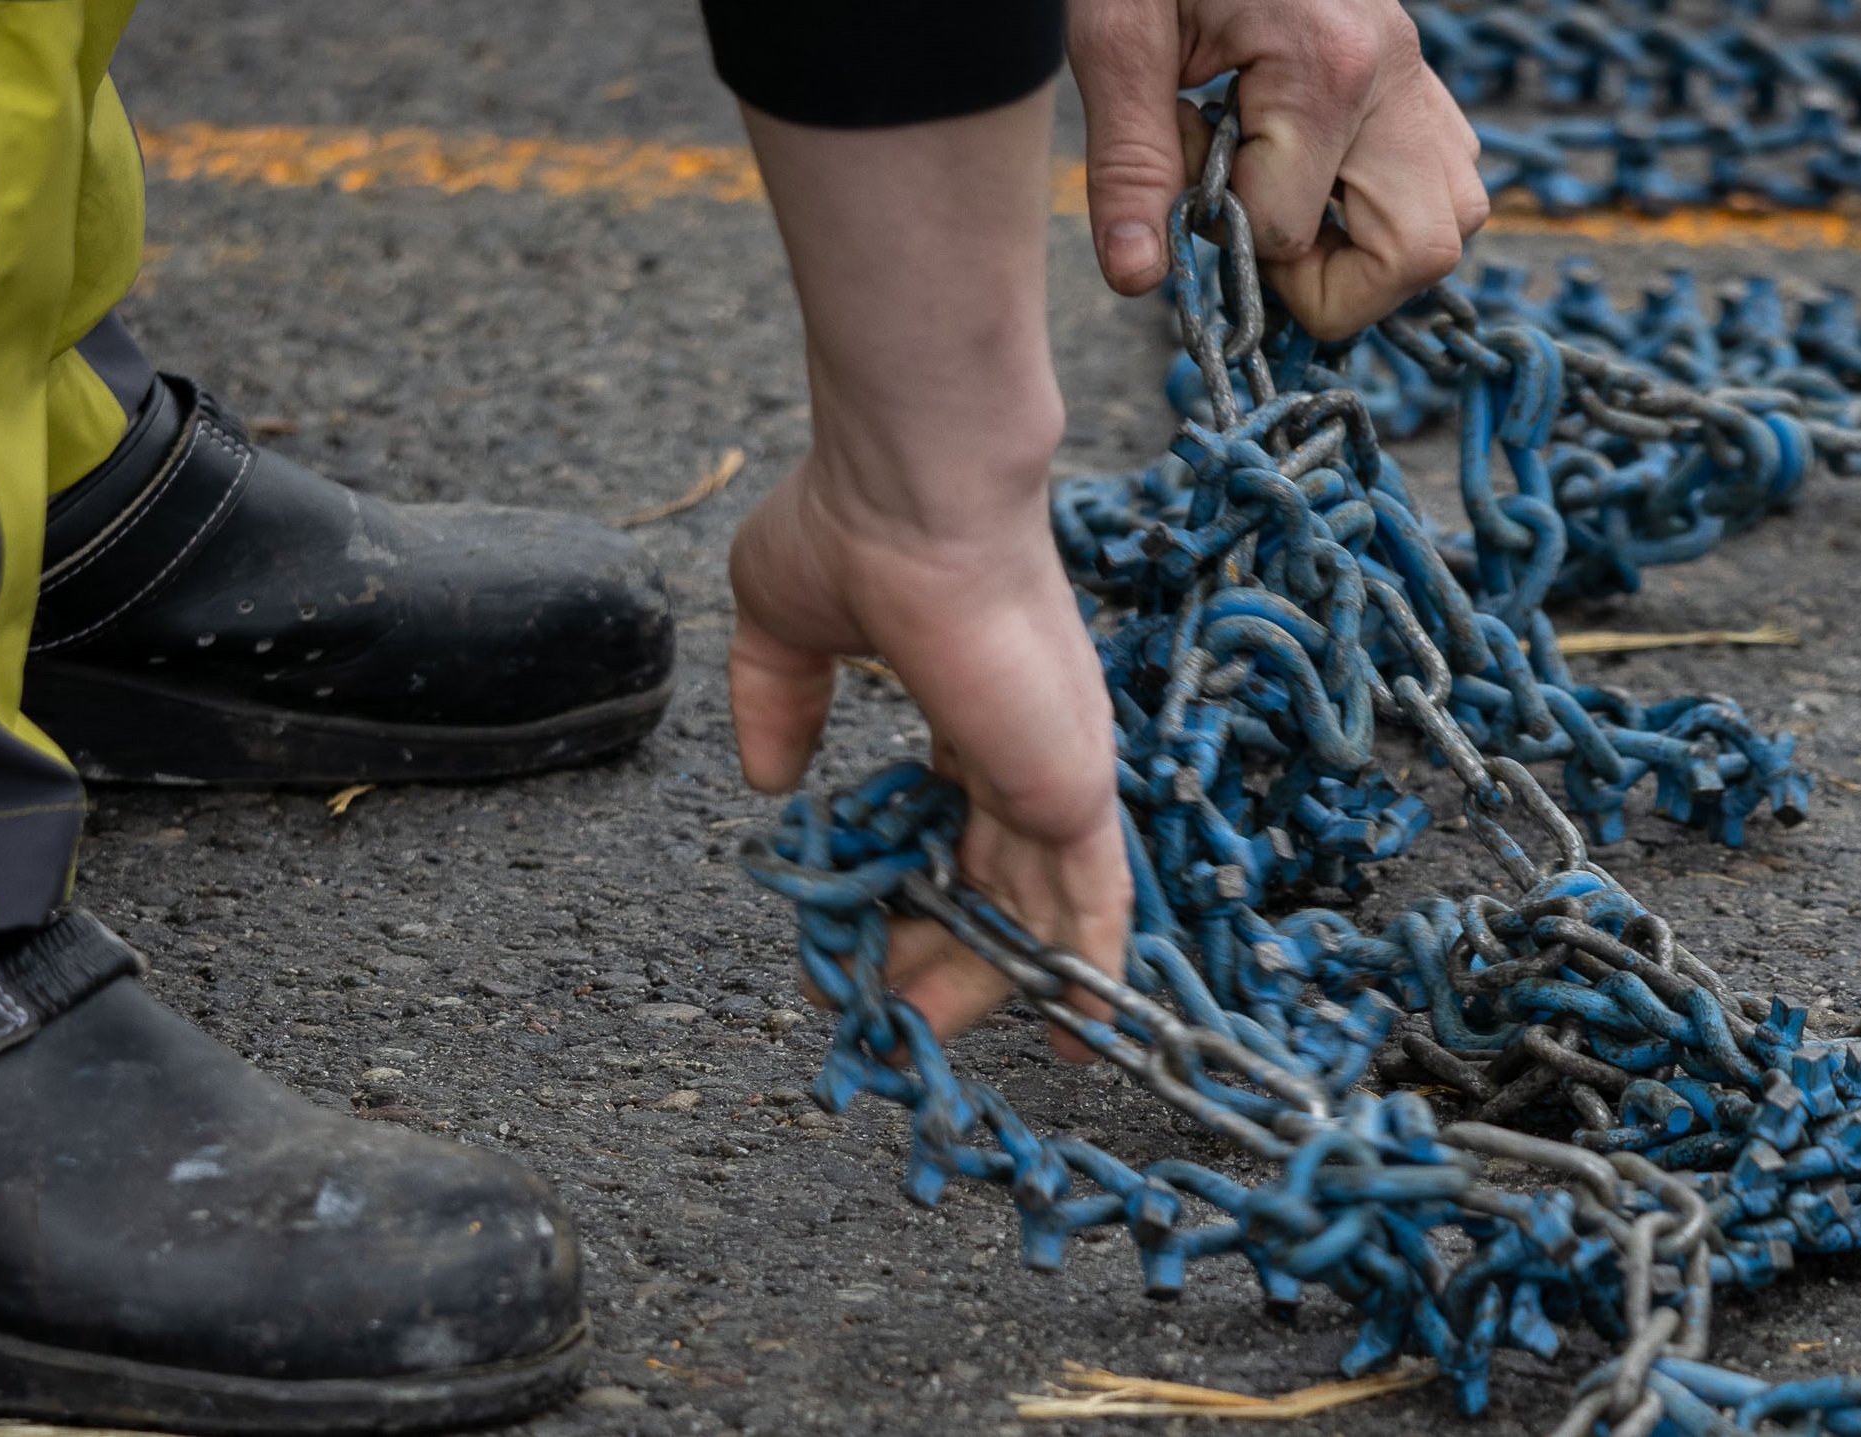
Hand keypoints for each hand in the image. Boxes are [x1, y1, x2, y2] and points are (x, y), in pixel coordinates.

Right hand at [728, 88, 1129, 1058]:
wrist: (915, 495)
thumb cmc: (854, 532)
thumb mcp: (786, 626)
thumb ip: (778, 703)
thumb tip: (766, 779)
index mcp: (968, 710)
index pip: (950, 821)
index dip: (912, 884)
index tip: (860, 938)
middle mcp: (1022, 746)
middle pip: (991, 879)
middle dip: (945, 953)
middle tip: (891, 1009)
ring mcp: (1054, 769)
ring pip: (1035, 908)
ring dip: (993, 980)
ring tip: (929, 1037)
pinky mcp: (1073, 788)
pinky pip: (1094, 901)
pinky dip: (1092, 971)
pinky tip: (1083, 1031)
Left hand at [1069, 0, 1488, 340]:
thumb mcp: (1116, 39)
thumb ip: (1128, 164)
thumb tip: (1139, 277)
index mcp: (1326, 66)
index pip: (1291, 233)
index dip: (1229, 240)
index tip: (1188, 186)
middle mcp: (1395, 74)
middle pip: (1422, 252)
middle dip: (1334, 285)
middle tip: (1259, 238)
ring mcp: (1416, 74)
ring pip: (1454, 217)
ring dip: (1375, 248)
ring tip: (1291, 207)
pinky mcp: (1415, 75)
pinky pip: (1444, 172)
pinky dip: (1391, 203)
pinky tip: (1317, 176)